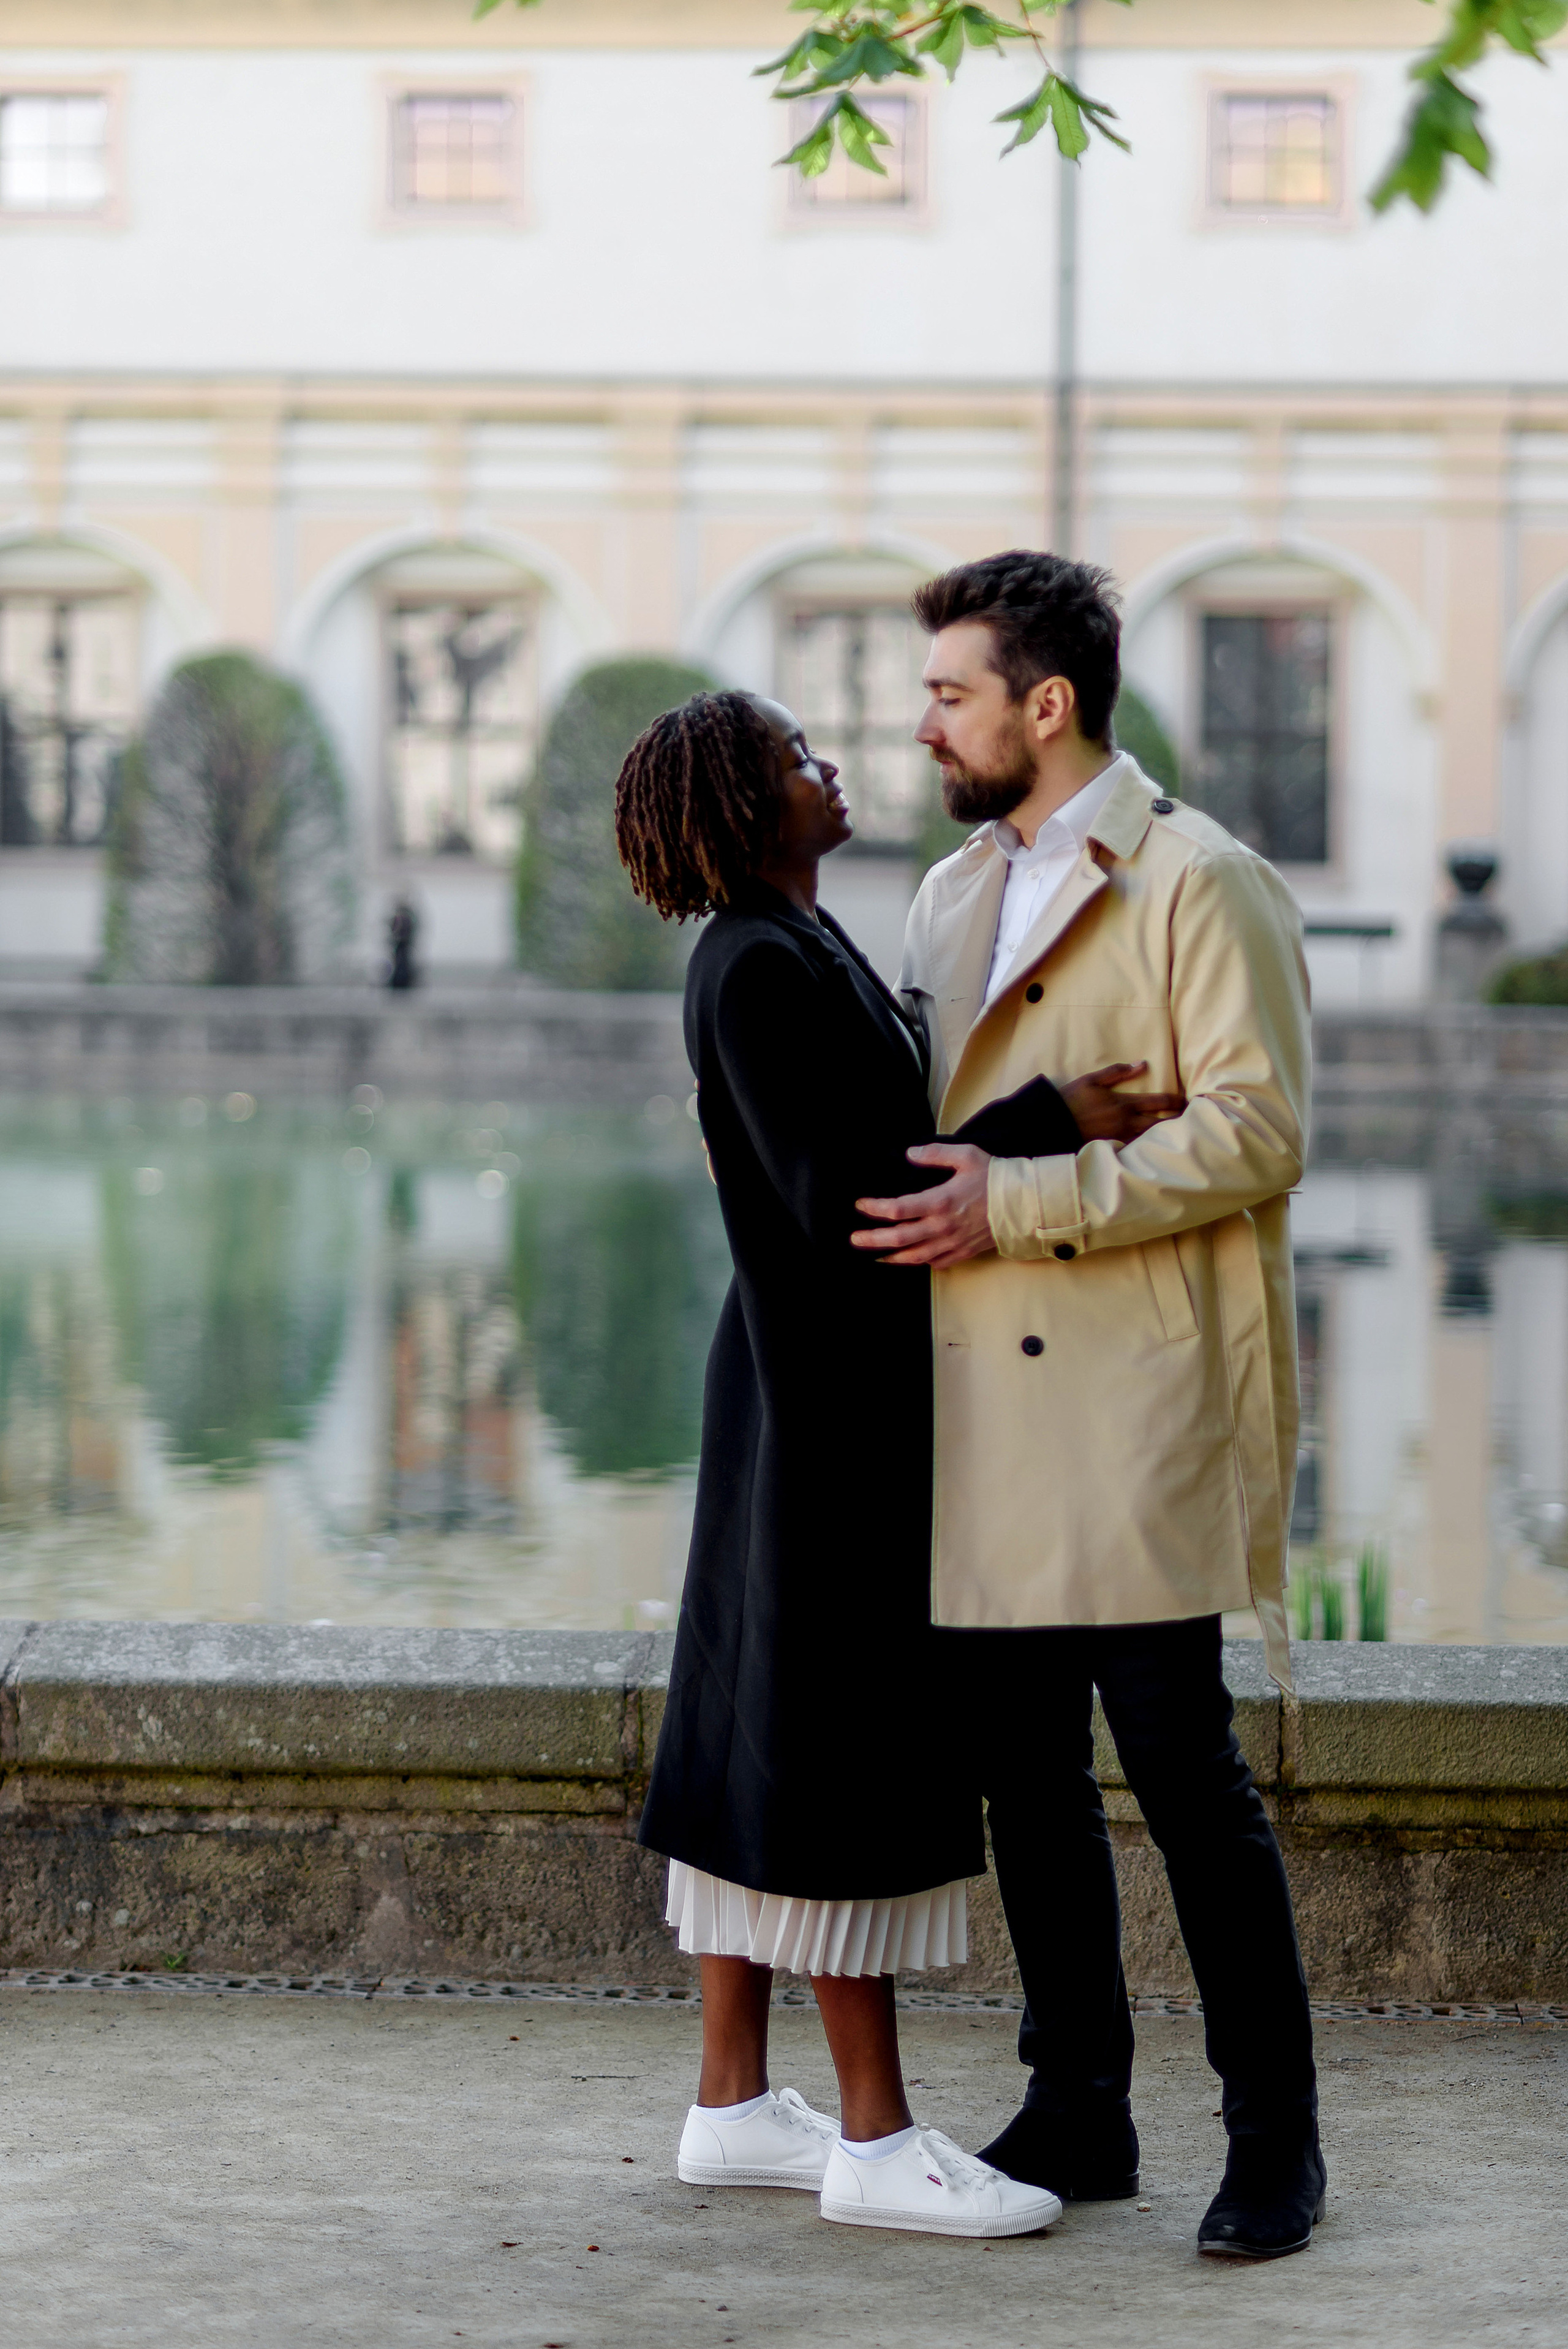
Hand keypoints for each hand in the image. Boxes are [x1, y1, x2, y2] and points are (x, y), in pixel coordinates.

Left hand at [851, 1142, 995, 1269]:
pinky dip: (918, 1262)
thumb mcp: (966, 1155)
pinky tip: (908, 1259)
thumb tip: (909, 1154)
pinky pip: (935, 1262)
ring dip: (891, 1257)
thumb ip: (935, 1154)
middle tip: (854, 1240)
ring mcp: (952, 1243)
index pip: (898, 1209)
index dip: (875, 1208)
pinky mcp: (963, 1252)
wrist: (1023, 1203)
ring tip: (874, 1257)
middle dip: (873, 1240)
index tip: (860, 1205)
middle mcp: (942, 1227)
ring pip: (914, 1256)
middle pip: (899, 1238)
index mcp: (940, 1202)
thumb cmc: (994, 1177)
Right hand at [1059, 1061, 1183, 1144]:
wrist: (1052, 1125)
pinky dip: (1147, 1147)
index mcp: (1124, 1103)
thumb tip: (1142, 1064)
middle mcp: (1126, 1122)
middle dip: (1177, 1122)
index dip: (1177, 1101)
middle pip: (1161, 1124)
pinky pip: (1135, 1148)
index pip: (1159, 1102)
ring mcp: (1120, 1137)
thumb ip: (1117, 1071)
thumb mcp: (1092, 1080)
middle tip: (1190, 1120)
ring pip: (1150, 1139)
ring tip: (1177, 1135)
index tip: (1186, 1101)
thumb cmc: (1070, 1100)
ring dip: (1164, 1136)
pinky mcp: (1112, 1148)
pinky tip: (1153, 1147)